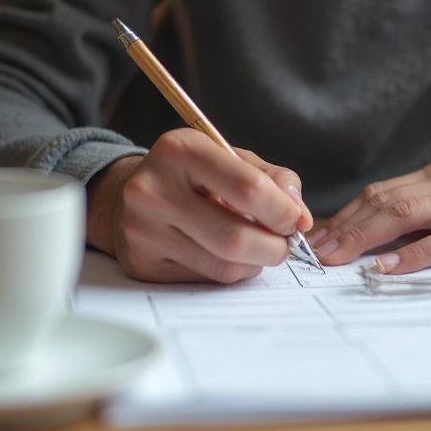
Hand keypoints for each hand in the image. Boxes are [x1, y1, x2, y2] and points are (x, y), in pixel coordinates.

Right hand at [85, 128, 311, 282]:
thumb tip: (301, 217)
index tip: (297, 220)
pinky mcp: (142, 264)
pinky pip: (205, 281)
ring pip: (224, 267)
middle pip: (236, 237)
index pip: (248, 188)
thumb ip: (275, 180)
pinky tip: (225, 254)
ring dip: (254, 263)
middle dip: (274, 247)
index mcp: (180, 150)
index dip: (284, 211)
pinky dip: (229, 272)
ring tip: (256, 247)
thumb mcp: (232, 158)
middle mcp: (153, 190)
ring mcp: (143, 231)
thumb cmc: (193, 175)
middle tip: (284, 243)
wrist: (128, 195)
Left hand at [309, 157, 430, 273]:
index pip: (382, 192)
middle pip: (386, 200)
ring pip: (408, 214)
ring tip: (338, 258)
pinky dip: (413, 253)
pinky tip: (388, 265)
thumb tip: (379, 243)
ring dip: (366, 237)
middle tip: (315, 252)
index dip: (346, 214)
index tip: (317, 237)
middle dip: (345, 226)